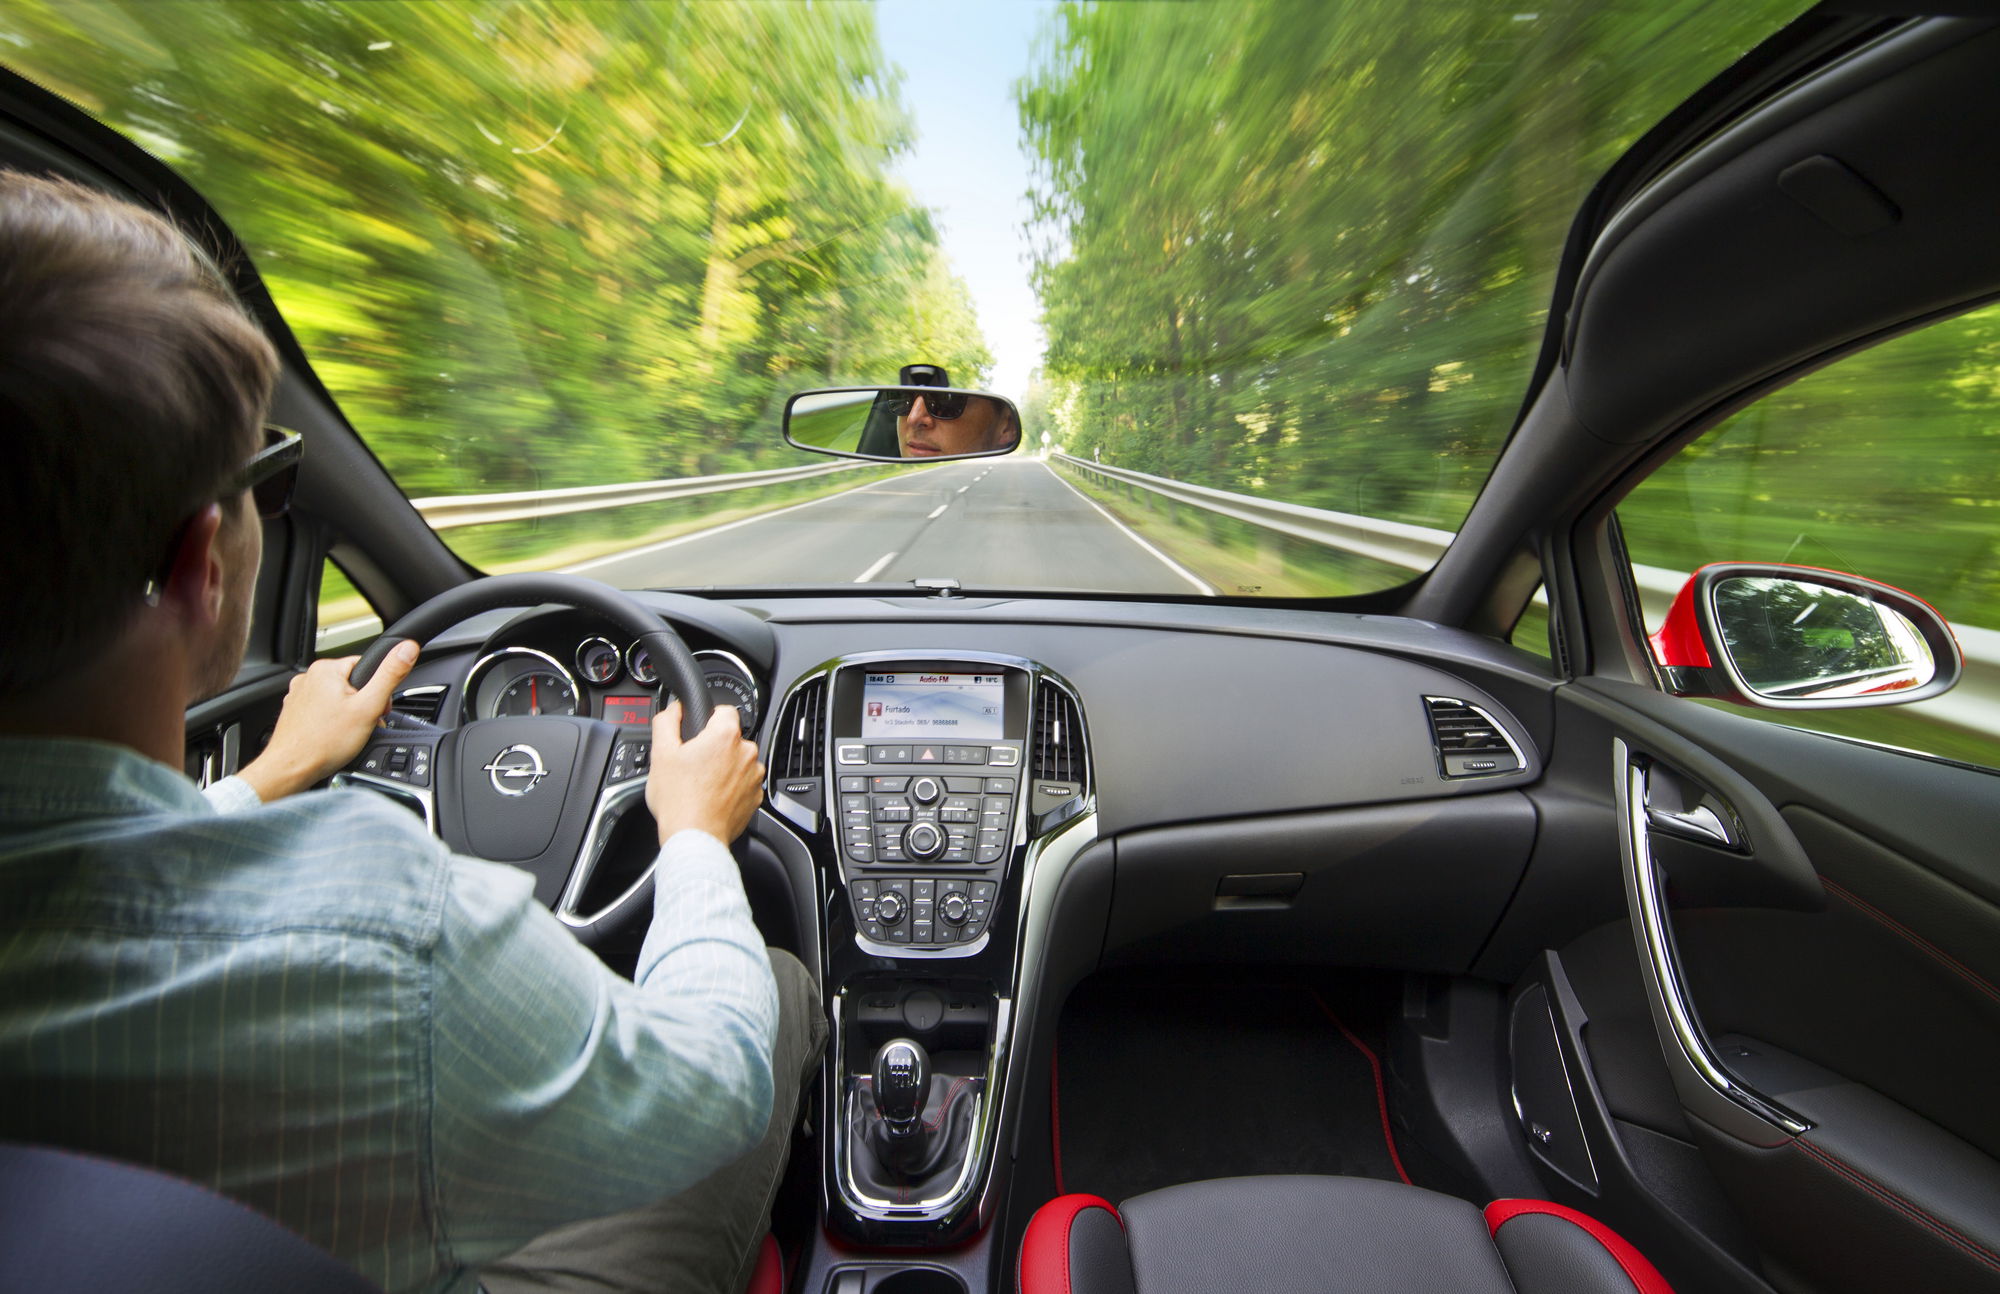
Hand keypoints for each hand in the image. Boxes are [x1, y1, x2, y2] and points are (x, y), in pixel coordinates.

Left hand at [237, 641, 419, 801]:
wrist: (291, 769)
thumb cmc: (324, 742)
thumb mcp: (368, 707)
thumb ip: (390, 675)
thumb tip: (407, 649)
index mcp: (326, 669)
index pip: (366, 668)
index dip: (378, 691)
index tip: (375, 710)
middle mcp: (309, 677)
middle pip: (352, 684)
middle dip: (362, 705)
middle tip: (361, 725)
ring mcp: (299, 695)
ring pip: (337, 698)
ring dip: (347, 714)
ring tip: (344, 733)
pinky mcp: (295, 711)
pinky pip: (322, 710)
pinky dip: (330, 722)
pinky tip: (331, 736)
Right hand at [646, 700, 763, 844]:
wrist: (695, 837)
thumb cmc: (679, 800)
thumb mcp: (661, 753)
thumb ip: (667, 721)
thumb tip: (674, 709)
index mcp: (725, 735)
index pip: (724, 710)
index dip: (708, 718)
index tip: (697, 732)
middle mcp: (746, 753)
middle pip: (730, 738)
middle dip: (714, 747)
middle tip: (693, 764)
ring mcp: (754, 776)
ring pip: (738, 761)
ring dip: (724, 767)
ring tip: (701, 783)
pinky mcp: (756, 796)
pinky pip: (743, 783)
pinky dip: (731, 787)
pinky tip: (712, 796)